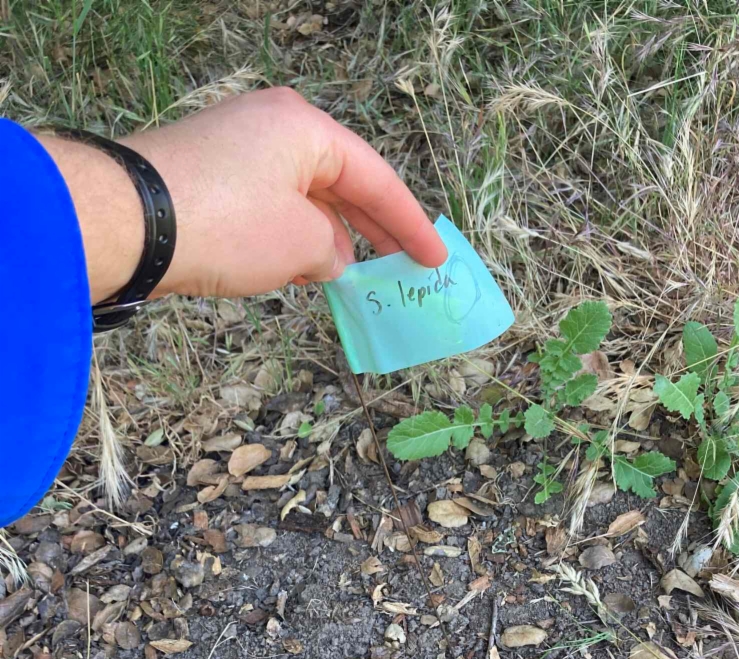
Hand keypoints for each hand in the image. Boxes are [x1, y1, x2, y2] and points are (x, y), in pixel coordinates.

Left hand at [39, 88, 446, 302]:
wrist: (132, 222)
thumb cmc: (227, 224)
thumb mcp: (301, 244)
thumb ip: (332, 251)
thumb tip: (331, 257)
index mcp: (305, 128)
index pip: (374, 178)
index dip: (409, 224)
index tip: (433, 259)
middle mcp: (272, 127)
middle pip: (339, 182)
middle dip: (371, 228)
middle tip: (402, 265)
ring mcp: (236, 149)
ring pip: (302, 197)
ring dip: (328, 238)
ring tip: (351, 278)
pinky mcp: (209, 178)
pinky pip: (269, 206)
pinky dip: (292, 237)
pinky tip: (299, 271)